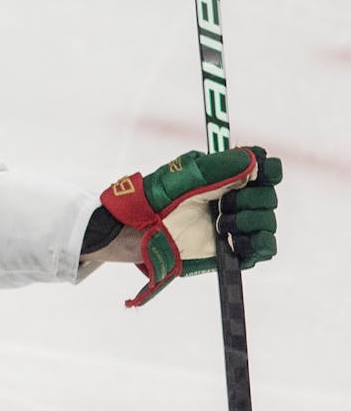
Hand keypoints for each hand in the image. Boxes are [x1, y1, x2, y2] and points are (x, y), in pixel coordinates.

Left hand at [101, 146, 280, 306]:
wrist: (141, 230)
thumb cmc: (159, 197)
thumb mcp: (187, 175)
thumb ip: (222, 166)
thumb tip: (255, 160)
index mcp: (229, 176)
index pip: (267, 169)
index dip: (267, 172)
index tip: (252, 177)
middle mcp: (237, 199)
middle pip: (269, 197)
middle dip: (248, 200)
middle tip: (221, 203)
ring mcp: (236, 226)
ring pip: (268, 222)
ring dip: (247, 221)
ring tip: (219, 224)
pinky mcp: (234, 250)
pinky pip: (266, 248)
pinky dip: (256, 244)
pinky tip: (233, 239)